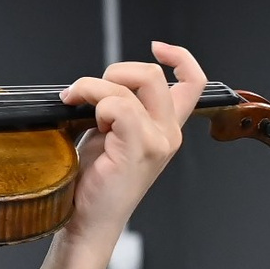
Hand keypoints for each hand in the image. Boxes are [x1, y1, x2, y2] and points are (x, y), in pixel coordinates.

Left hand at [57, 40, 205, 245]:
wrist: (87, 221)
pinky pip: (118, 106)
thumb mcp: (111, 133)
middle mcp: (168, 134)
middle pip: (153, 74)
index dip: (180, 57)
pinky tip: (86, 120)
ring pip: (128, 88)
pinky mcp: (138, 150)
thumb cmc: (95, 181)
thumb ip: (121, 106)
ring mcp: (157, 142)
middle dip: (114, 72)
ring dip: (92, 88)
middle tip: (88, 92)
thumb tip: (106, 80)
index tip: (157, 47)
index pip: (194, 82)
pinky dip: (95, 103)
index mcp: (166, 128)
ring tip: (75, 103)